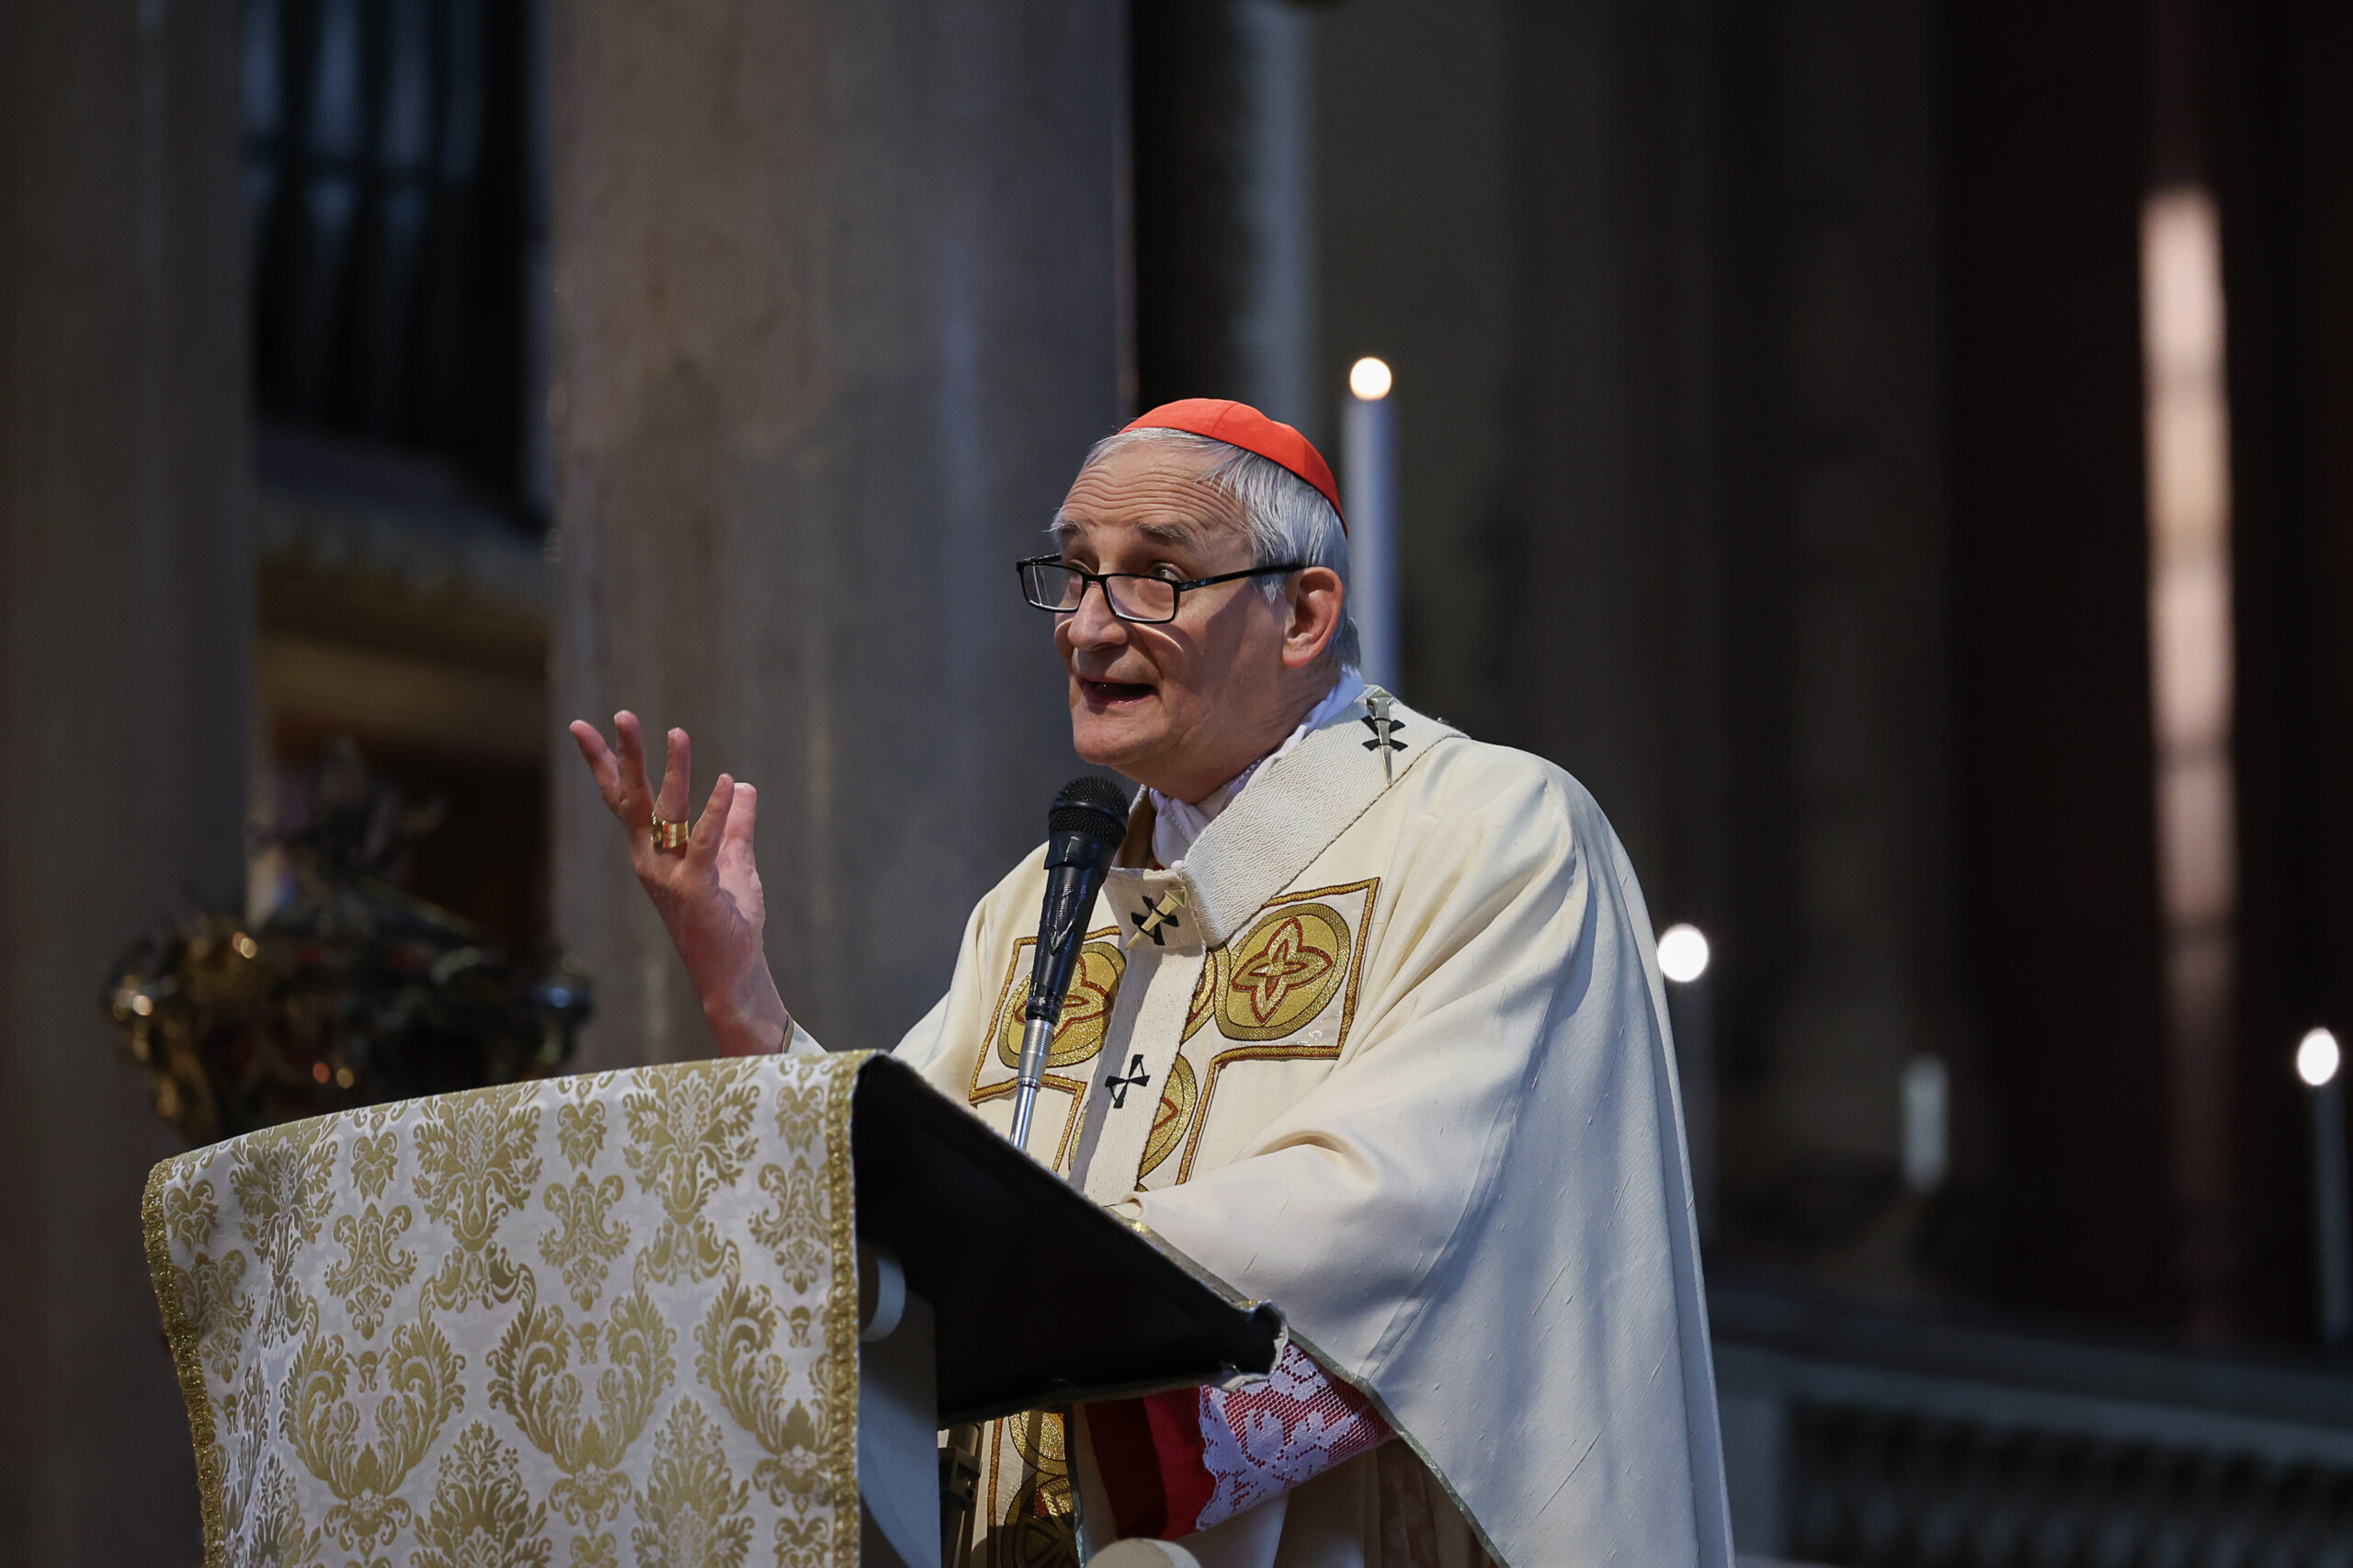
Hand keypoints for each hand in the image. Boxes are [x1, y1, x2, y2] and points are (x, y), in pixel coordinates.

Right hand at [568, 711, 790, 1054]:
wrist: (732, 972)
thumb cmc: (728, 922)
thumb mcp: (735, 863)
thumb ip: (735, 825)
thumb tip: (743, 785)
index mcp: (653, 852)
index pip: (623, 800)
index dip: (605, 763)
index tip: (585, 726)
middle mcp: (651, 861)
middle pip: (633, 799)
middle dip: (625, 756)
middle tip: (620, 715)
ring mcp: (669, 876)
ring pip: (667, 814)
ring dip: (675, 772)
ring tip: (677, 733)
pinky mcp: (696, 891)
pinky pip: (704, 844)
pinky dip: (715, 812)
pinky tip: (727, 782)